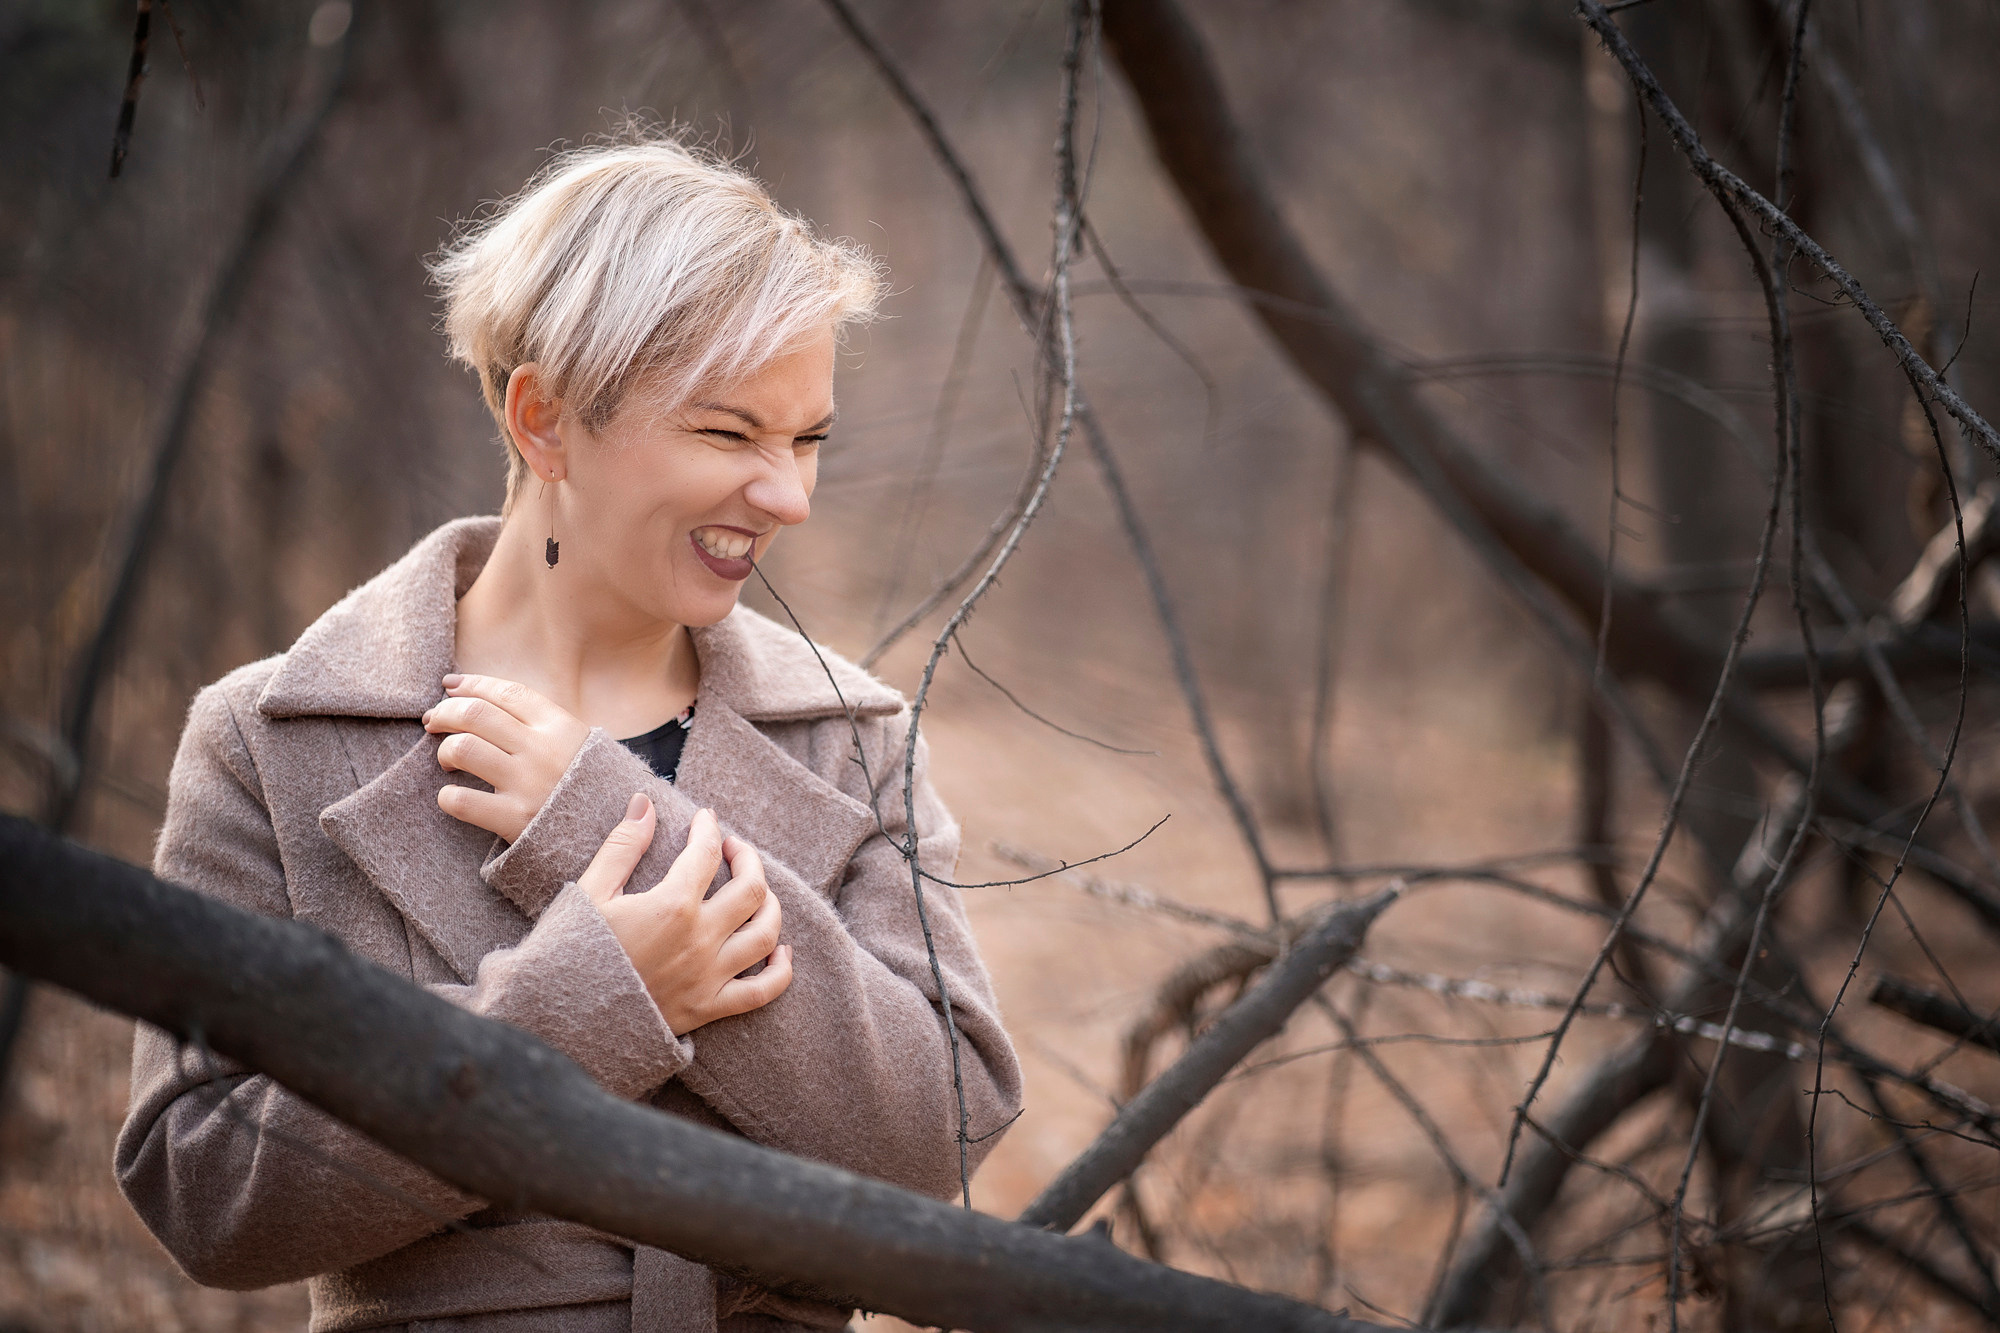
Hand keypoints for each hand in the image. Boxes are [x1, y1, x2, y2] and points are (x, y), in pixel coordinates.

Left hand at [424, 673, 591, 842]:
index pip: (507, 692)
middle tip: (434, 721)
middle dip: (445, 712)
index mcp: (561, 727)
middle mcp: (542, 750)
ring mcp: (528, 784)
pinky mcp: (514, 819)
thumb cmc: (587, 786)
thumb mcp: (578, 744)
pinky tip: (452, 795)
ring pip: (463, 748)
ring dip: (444, 750)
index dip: (473, 684)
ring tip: (447, 760)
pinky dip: (447, 796)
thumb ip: (540, 722)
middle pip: (475, 713)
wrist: (613, 836)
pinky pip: (460, 800)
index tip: (450, 686)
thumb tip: (482, 695)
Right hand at [577, 798, 792, 1035]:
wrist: (560, 1020)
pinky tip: (780, 951)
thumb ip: (623, 846)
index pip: (707, 852)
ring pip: (765, 934)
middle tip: (733, 849)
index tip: (705, 819)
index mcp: (672, 906)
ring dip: (771, 905)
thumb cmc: (570, 952)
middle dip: (748, 858)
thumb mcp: (590, 892)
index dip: (709, 828)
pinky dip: (780, 971)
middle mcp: (700, 939)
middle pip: (752, 888)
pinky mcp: (708, 1009)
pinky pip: (761, 992)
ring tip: (757, 891)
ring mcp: (708, 976)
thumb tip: (644, 802)